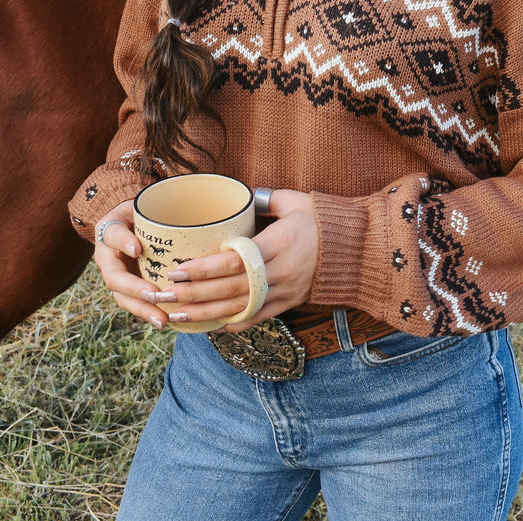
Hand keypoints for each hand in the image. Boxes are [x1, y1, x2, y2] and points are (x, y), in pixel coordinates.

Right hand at [92, 199, 171, 329]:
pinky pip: (136, 304)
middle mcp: (110, 260)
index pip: (113, 236)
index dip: (123, 243)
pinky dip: (150, 313)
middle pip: (116, 279)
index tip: (137, 249)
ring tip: (162, 319)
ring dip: (143, 309)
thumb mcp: (136, 208)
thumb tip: (142, 242)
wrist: (129, 226)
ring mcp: (119, 278)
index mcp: (109, 235)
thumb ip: (145, 215)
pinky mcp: (130, 290)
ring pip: (124, 298)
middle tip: (155, 295)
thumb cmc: (137, 215)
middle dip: (135, 290)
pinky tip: (165, 320)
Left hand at [149, 189, 318, 331]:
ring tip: (177, 315)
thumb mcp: (296, 202)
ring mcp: (285, 291)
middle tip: (165, 295)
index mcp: (279, 244)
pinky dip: (233, 323)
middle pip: (231, 288)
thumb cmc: (322, 220)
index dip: (204, 269)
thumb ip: (266, 199)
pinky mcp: (289, 303)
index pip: (235, 262)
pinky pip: (258, 316)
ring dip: (206, 313)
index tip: (177, 271)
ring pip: (240, 306)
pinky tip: (210, 326)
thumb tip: (240, 195)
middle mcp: (281, 272)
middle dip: (195, 294)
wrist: (356, 248)